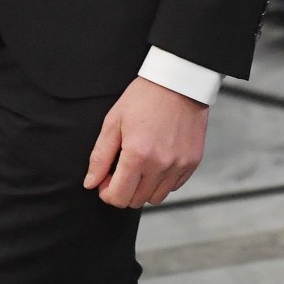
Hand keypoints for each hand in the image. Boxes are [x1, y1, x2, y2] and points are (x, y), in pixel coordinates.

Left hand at [83, 76, 208, 208]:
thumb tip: (91, 182)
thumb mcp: (113, 121)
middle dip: (123, 191)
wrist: (177, 83)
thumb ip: (100, 155)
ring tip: (137, 166)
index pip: (119, 196)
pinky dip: (161, 181)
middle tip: (118, 171)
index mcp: (137, 155)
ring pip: (156, 197)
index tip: (103, 183)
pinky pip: (173, 186)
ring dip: (142, 189)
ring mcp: (178, 166)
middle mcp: (160, 165)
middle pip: (137, 200)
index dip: (106, 193)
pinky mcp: (192, 163)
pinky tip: (155, 161)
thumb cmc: (143, 98)